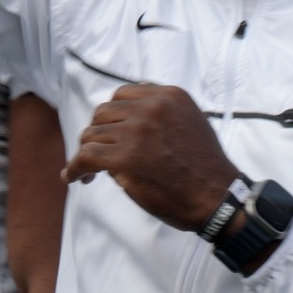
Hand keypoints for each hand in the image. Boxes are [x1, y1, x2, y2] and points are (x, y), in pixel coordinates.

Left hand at [63, 84, 240, 230]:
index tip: (112, 132)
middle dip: (99, 133)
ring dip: (87, 152)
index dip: (114, 115)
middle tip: (100, 154)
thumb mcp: (190, 122)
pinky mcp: (124, 158)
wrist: (216, 197)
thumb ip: (162, 112)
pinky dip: (75, 168)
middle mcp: (152, 107)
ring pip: (91, 134)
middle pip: (103, 112)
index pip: (124, 95)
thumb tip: (127, 118)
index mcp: (169, 96)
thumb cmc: (204, 167)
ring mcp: (137, 132)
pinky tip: (76, 178)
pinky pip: (85, 157)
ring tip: (90, 170)